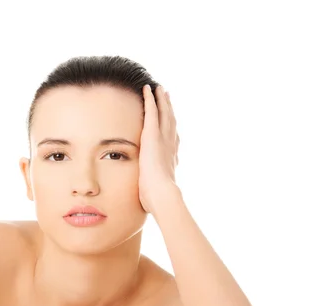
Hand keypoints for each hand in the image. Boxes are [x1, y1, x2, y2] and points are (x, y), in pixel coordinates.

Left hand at [138, 84, 180, 213]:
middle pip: (171, 122)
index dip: (171, 129)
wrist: (162, 194)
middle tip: (168, 97)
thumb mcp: (155, 193)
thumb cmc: (157, 199)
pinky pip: (152, 111)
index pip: (172, 140)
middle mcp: (170, 145)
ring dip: (162, 100)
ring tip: (160, 89)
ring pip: (164, 114)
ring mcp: (163, 139)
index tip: (171, 121)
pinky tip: (148, 89)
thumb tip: (150, 201)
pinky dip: (151, 99)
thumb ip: (153, 191)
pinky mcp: (153, 134)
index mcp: (170, 158)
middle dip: (169, 109)